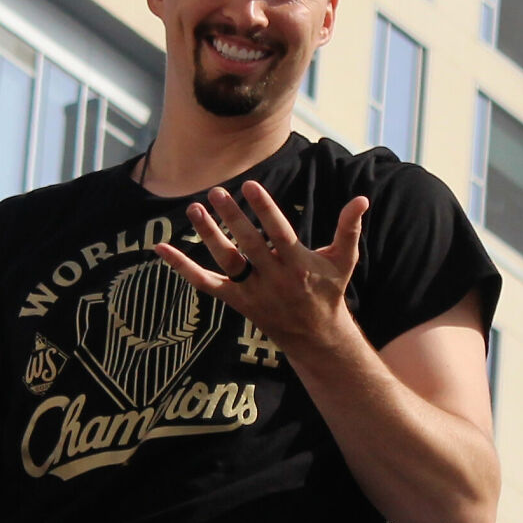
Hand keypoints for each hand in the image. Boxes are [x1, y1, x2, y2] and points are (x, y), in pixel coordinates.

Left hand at [154, 180, 367, 358]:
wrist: (316, 338)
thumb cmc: (328, 291)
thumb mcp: (343, 261)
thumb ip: (348, 229)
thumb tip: (362, 198)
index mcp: (299, 265)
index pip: (279, 233)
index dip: (265, 209)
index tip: (250, 185)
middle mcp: (274, 279)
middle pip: (249, 245)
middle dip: (232, 218)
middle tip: (214, 191)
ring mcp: (253, 292)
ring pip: (226, 262)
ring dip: (208, 236)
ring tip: (193, 208)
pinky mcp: (236, 302)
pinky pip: (205, 284)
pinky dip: (182, 267)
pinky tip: (161, 249)